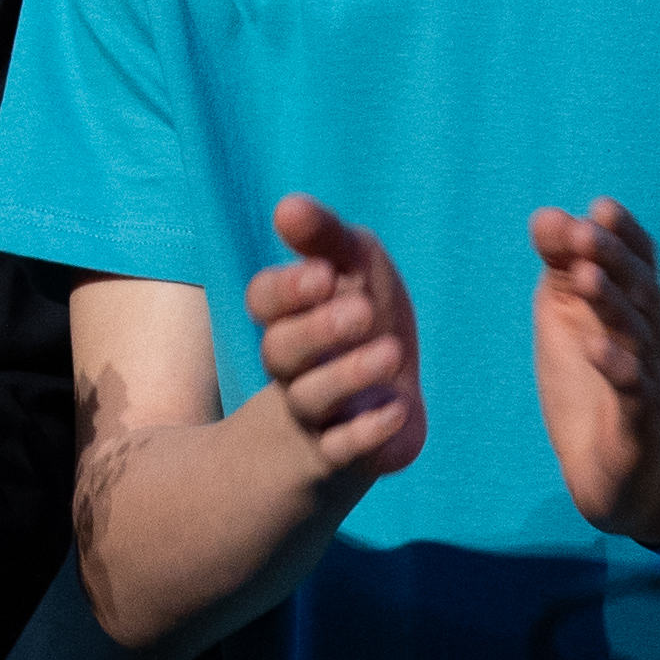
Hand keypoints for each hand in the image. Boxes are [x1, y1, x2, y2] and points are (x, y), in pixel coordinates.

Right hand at [242, 192, 425, 486]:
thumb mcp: (355, 267)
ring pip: (309, 399)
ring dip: (347, 374)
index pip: (263, 301)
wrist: (380, 406)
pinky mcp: (349, 451)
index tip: (326, 273)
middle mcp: (294, 366)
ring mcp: (318, 413)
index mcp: (289, 317)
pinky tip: (396, 409)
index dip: (288, 288)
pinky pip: (342, 449)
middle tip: (362, 310)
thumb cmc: (363, 322)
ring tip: (389, 351)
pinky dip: (365, 432)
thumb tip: (287, 208)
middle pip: (279, 351)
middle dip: (316, 329)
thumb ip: (325, 237)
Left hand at [530, 197, 659, 542]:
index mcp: (637, 309)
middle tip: (585, 233)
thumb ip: (562, 268)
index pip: (642, 263)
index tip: (600, 208)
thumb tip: (548, 215)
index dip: (624, 235)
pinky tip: (595, 348)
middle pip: (642, 290)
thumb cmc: (594, 387)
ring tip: (584, 278)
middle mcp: (654, 339)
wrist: (620, 478)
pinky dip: (617, 366)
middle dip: (614, 259)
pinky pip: (634, 390)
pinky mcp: (640, 423)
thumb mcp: (568, 321)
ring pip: (638, 335)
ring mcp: (651, 380)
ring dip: (612, 304)